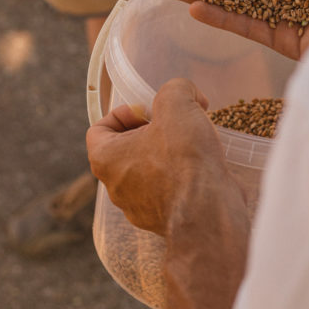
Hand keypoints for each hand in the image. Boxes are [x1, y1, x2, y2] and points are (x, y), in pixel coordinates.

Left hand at [87, 78, 244, 236]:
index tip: (149, 112)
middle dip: (153, 132)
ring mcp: (140, 208)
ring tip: (195, 144)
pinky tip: (204, 168)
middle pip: (127, 149)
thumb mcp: (177, 102)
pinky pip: (169, 192)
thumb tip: (186, 94)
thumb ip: (175, 88)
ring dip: (169, 155)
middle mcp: (117, 188)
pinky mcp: (164, 220)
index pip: (99, 129)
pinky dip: (183, 178)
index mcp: (107, 159)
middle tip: (177, 125)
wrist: (209, 213)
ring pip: (149, 171)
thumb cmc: (184, 160)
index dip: (123, 113)